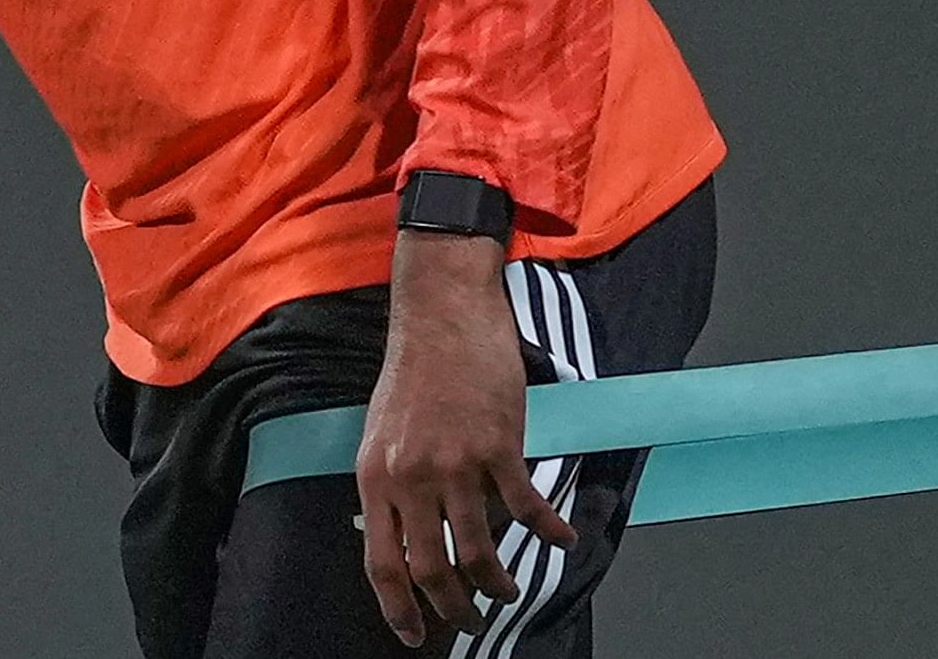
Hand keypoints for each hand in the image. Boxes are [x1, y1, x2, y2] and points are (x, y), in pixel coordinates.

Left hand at [360, 231, 574, 647]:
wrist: (442, 311)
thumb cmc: (414, 368)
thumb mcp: (380, 433)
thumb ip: (389, 484)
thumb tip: (403, 533)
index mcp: (376, 478)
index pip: (382, 565)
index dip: (399, 610)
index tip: (415, 635)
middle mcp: (411, 478)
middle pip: (432, 568)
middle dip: (456, 607)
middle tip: (473, 620)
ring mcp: (455, 463)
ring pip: (479, 548)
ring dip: (499, 581)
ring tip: (511, 590)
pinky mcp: (498, 444)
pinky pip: (525, 506)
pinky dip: (547, 531)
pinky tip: (561, 540)